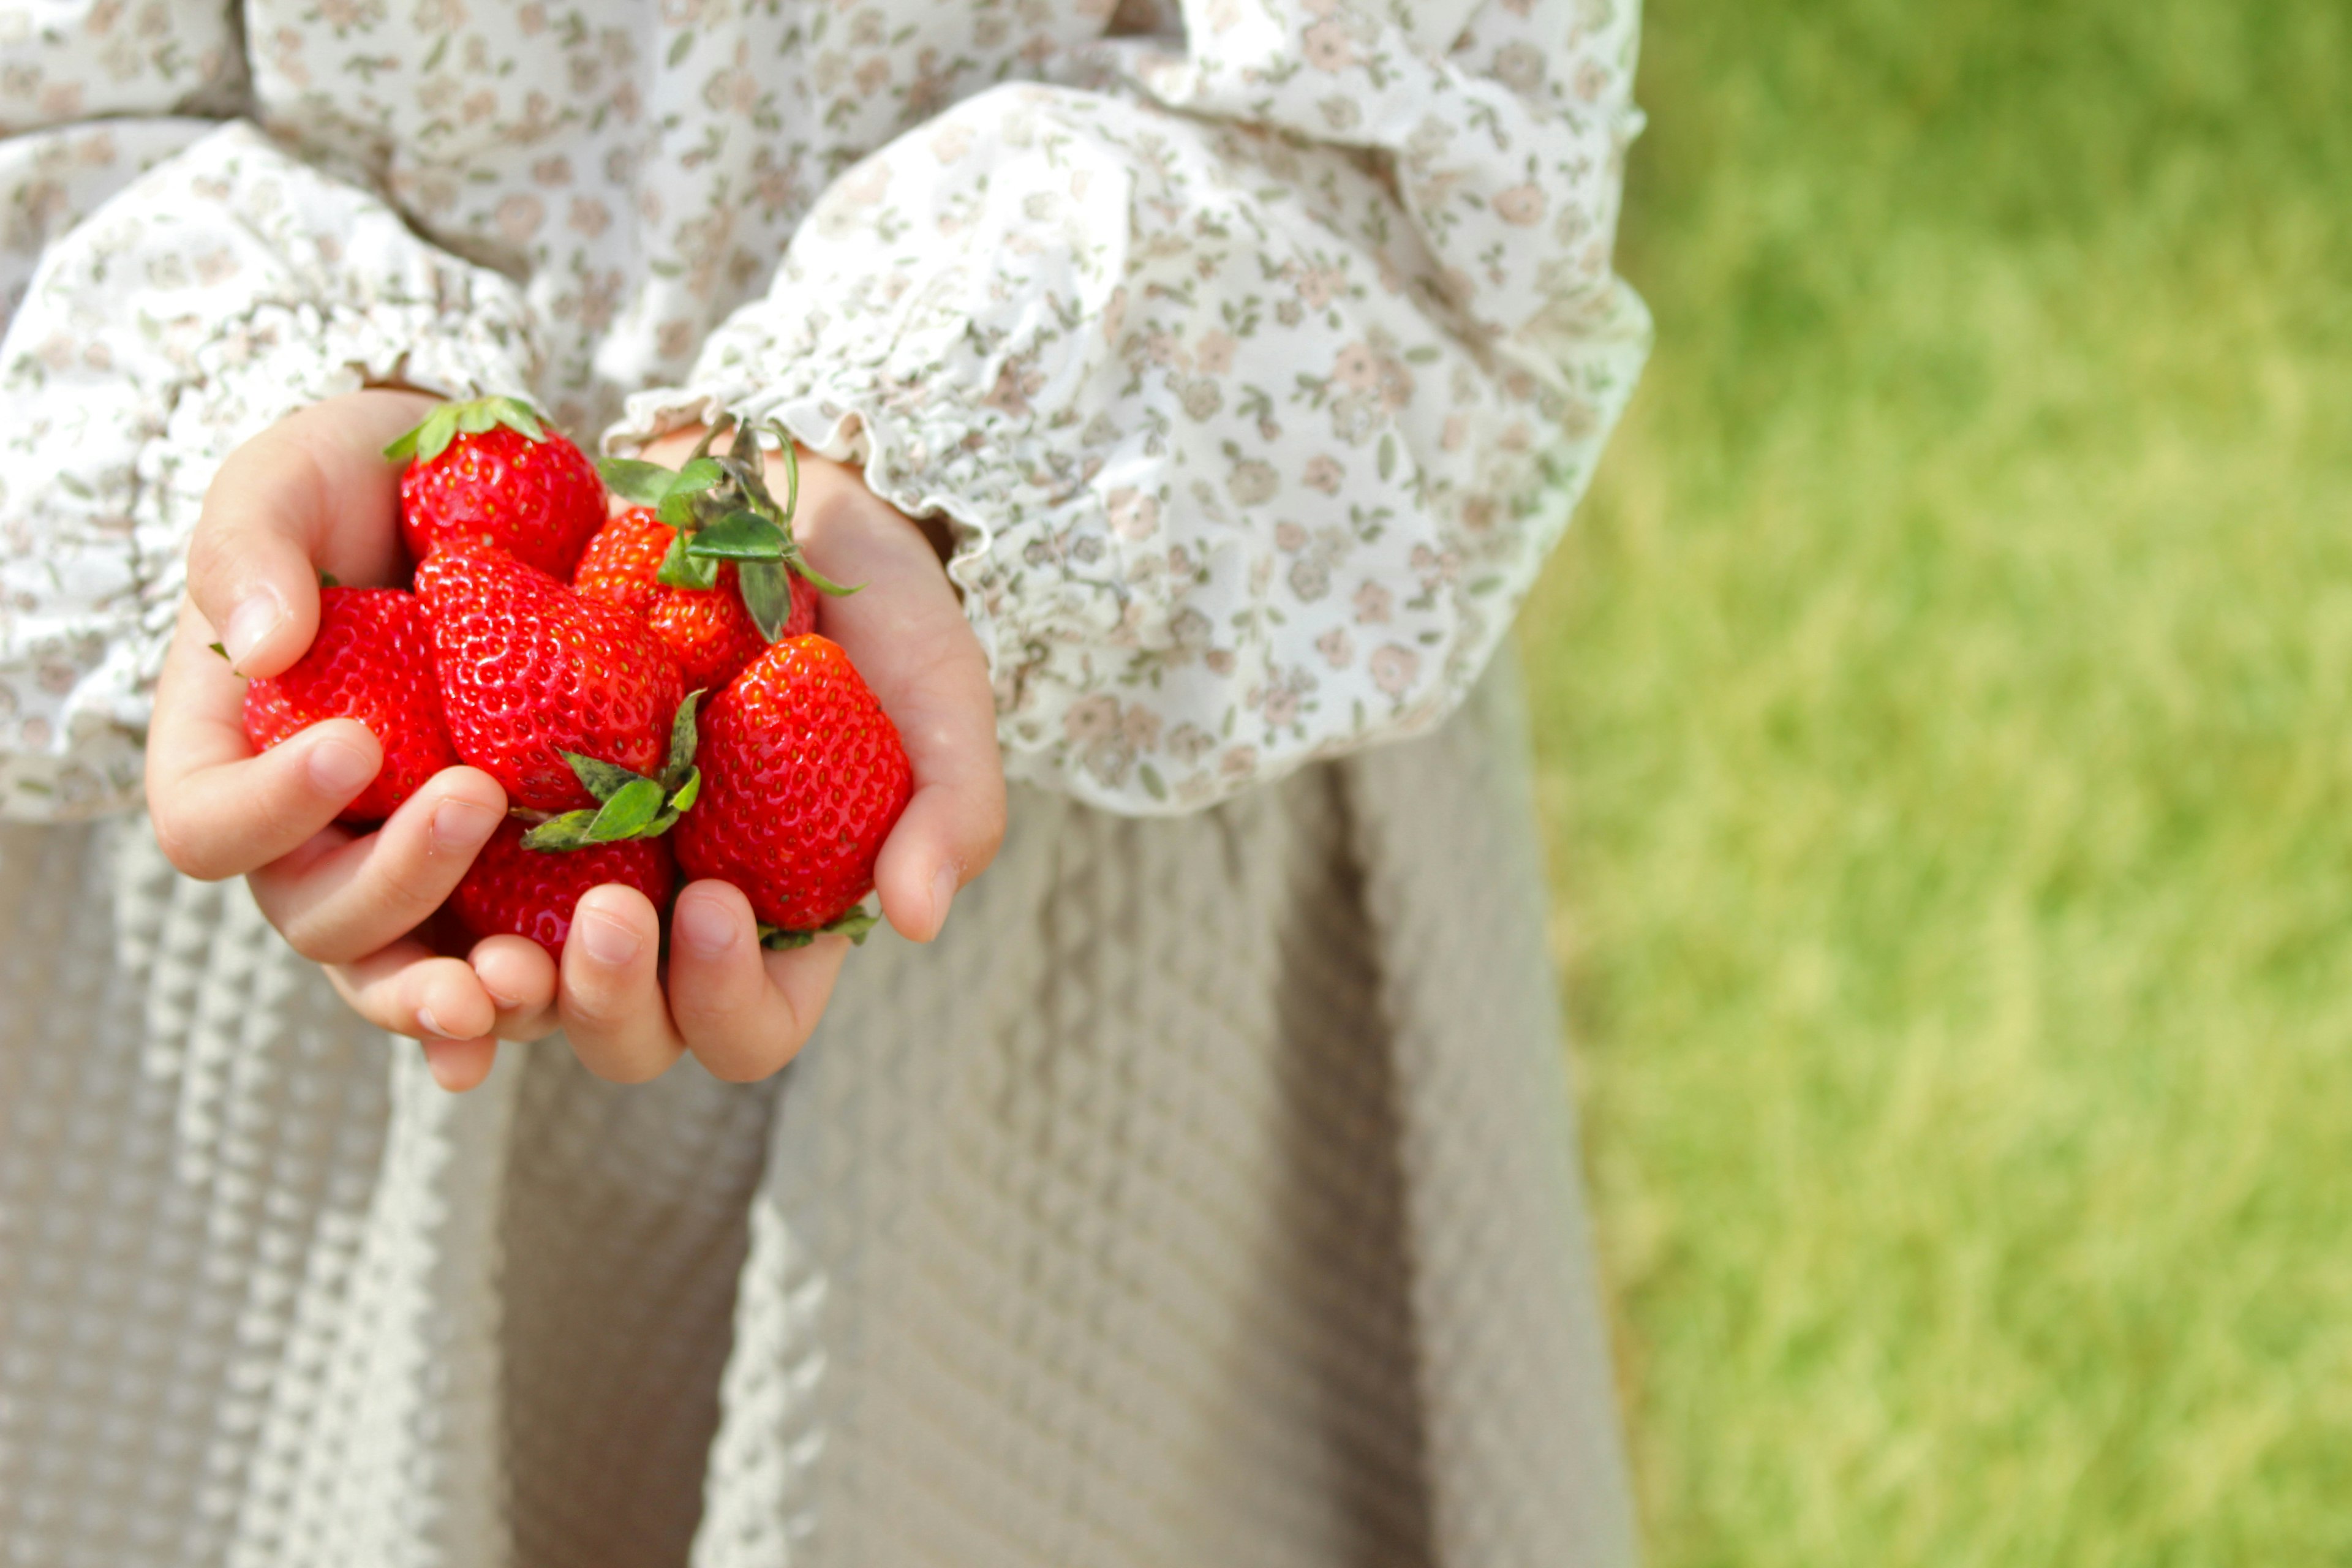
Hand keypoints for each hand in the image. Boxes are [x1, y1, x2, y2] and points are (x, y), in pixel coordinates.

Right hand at [146, 390, 517, 1088]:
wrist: (472, 497)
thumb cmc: (351, 487)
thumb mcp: (285, 480)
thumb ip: (248, 548)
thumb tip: (262, 643)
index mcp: (233, 760)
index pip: (209, 825)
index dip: (269, 807)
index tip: (355, 743)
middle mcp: (315, 837)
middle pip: (321, 917)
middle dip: (394, 890)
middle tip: (475, 807)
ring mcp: (414, 865)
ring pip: (411, 971)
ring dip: (461, 991)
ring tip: (525, 978)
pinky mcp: (512, 870)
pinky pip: (511, 954)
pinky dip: (545, 988)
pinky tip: (576, 993)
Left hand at [455, 427, 1005, 1086]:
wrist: (766, 490)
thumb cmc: (874, 606)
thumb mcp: (938, 694)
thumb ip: (951, 806)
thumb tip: (915, 919)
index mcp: (773, 926)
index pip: (747, 1031)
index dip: (726, 1000)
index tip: (718, 901)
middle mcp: (667, 916)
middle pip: (626, 1035)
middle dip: (610, 1001)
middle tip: (608, 912)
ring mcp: (578, 860)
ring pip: (520, 981)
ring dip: (504, 975)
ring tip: (504, 903)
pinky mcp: (500, 791)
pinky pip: (442, 873)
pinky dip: (426, 875)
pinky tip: (435, 817)